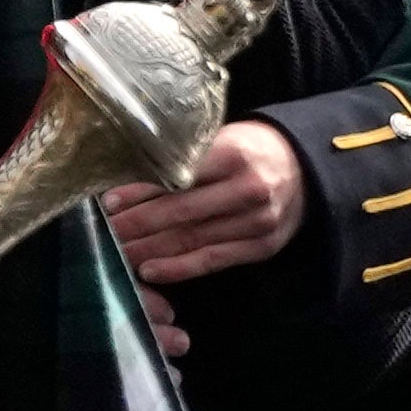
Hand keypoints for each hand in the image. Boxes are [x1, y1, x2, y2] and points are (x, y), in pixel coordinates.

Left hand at [97, 119, 305, 289]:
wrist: (305, 169)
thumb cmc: (251, 151)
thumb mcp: (223, 140)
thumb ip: (186, 158)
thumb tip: (130, 177)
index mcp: (235, 155)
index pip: (179, 177)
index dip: (141, 192)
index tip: (108, 202)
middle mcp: (249, 190)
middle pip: (182, 212)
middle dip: (137, 225)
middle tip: (105, 232)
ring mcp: (258, 222)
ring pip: (193, 240)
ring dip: (150, 249)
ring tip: (117, 253)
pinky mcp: (261, 247)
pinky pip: (212, 261)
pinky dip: (178, 268)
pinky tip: (150, 270)